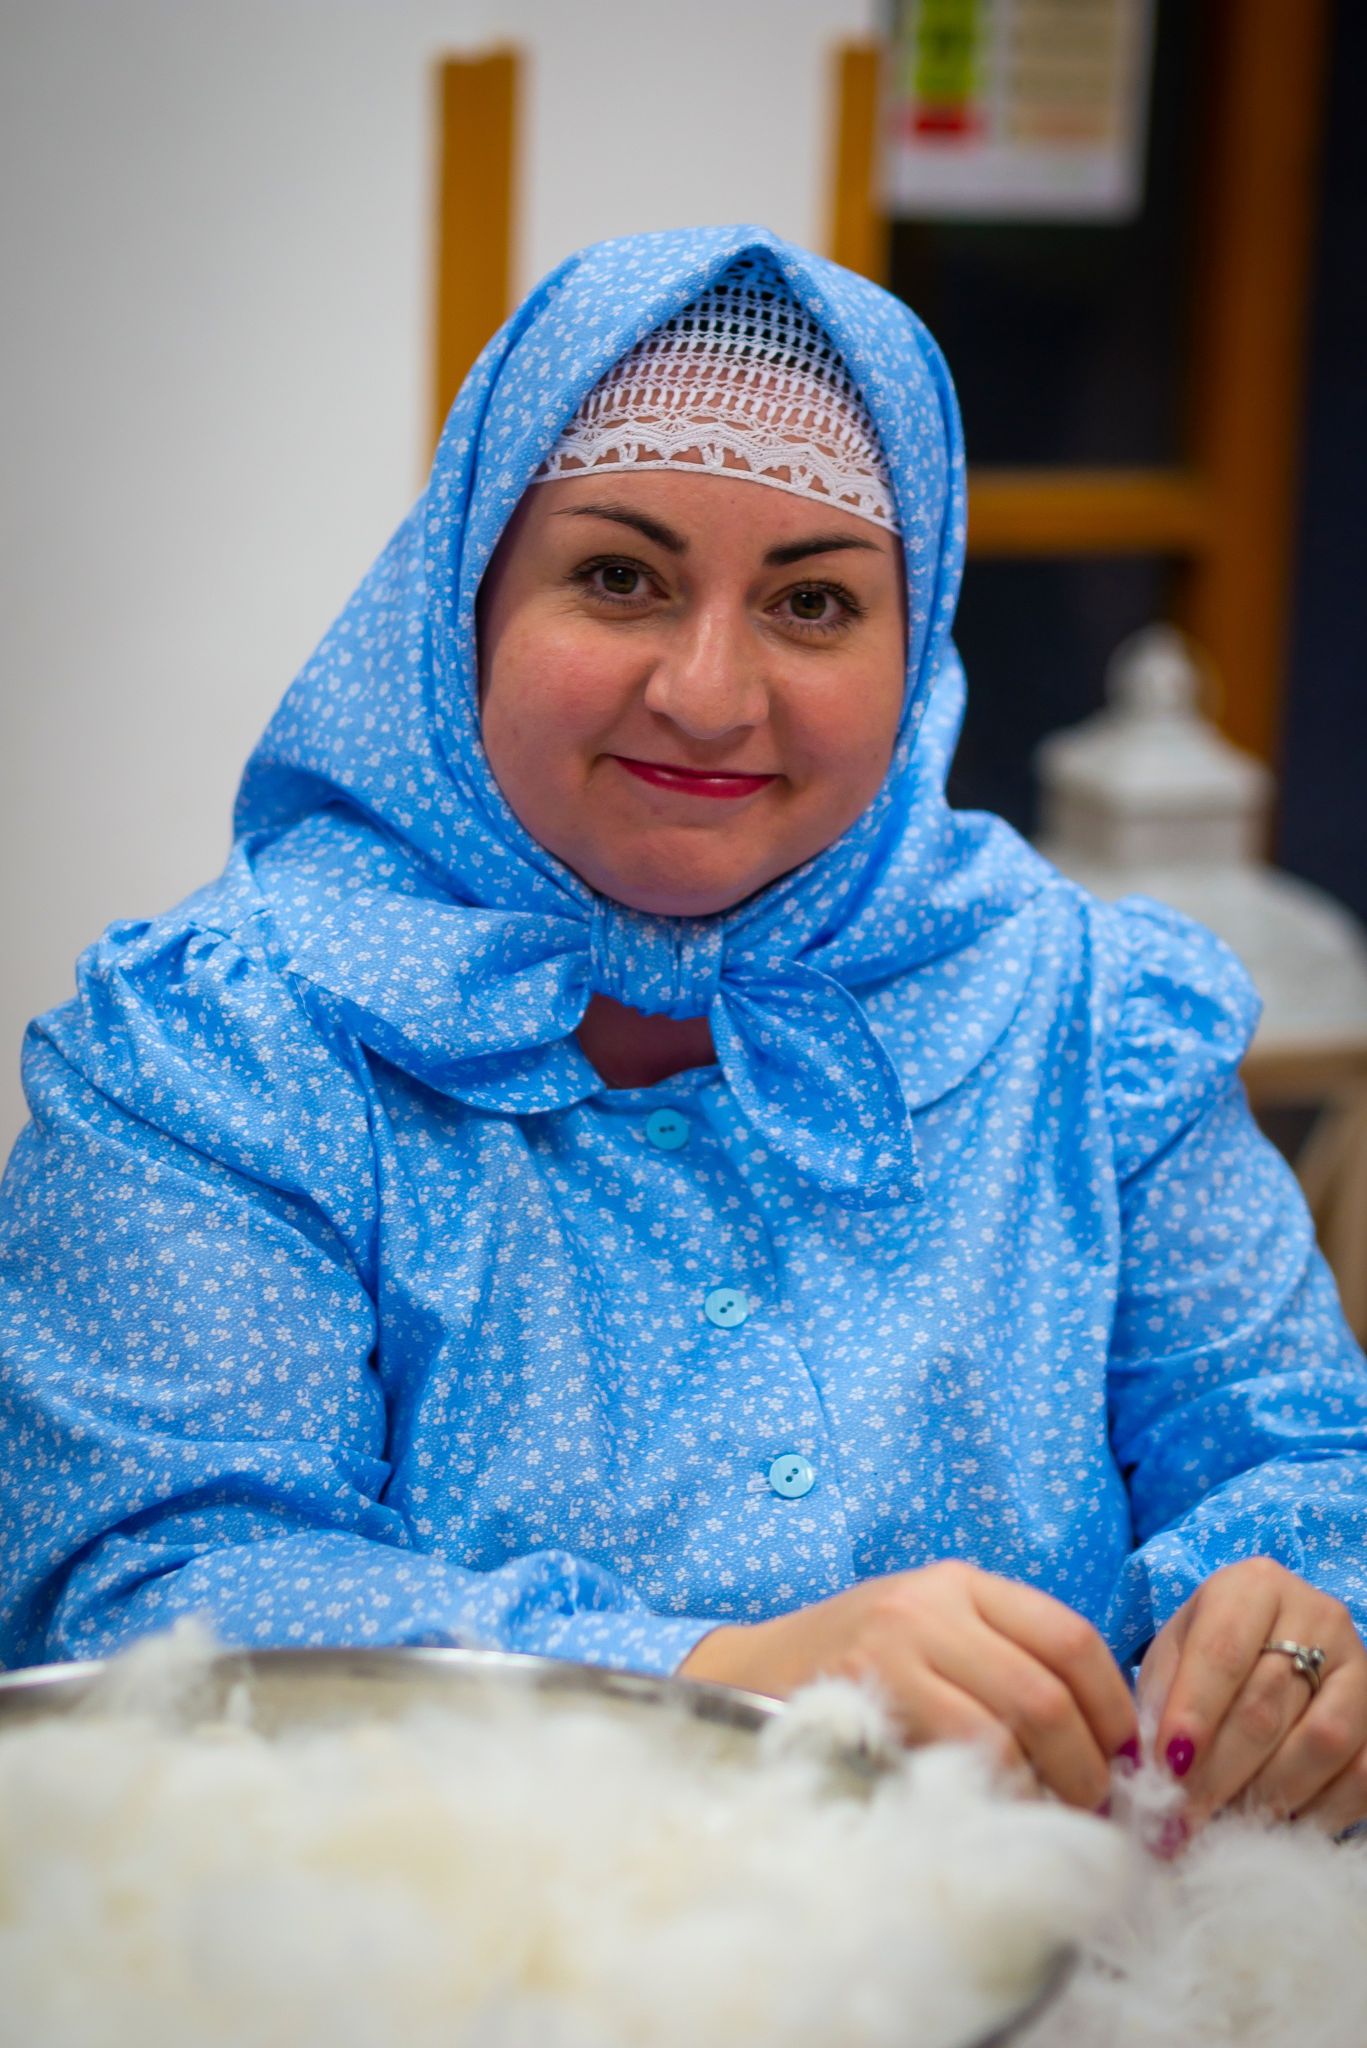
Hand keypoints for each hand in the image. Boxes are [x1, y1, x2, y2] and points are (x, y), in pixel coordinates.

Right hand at [678, 1560, 1136, 1810]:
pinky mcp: (869, 1688)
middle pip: (1050, 1687)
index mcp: (960, 1583)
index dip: (1113, 1707)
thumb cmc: (853, 1669)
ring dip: (1052, 1786)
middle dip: (1090, 1762)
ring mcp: (898, 1641)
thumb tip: (1100, 1738)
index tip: (1126, 1759)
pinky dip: (1000, 1792)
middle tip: (1095, 1807)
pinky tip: (1000, 1813)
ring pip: (1015, 1721)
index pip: (1070, 1636)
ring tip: (1054, 1817)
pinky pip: (964, 1750)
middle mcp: (932, 1602)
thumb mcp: (928, 1637)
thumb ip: (998, 1660)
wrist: (747, 1677)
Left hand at [1139, 1557, 1366, 1833]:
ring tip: (1225, 1824)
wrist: (1279, 1645)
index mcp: (1253, 1587)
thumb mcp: (1176, 1652)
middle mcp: (1316, 1615)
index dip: (1194, 1715)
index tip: (1167, 1769)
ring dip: (1267, 1795)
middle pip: (1268, 1704)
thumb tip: (1148, 1769)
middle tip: (1184, 1817)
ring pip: (1321, 1741)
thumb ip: (1161, 1699)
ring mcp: (1359, 1665)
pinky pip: (1362, 1774)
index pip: (1222, 1652)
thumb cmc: (1212, 1650)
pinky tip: (1278, 1824)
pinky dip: (1319, 1811)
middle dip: (1220, 1772)